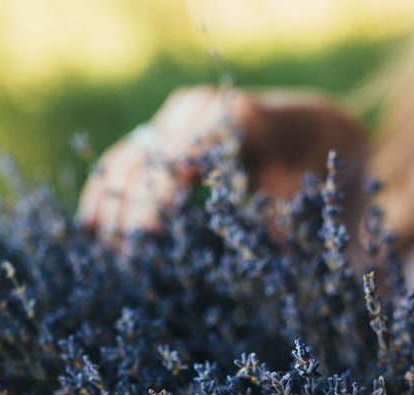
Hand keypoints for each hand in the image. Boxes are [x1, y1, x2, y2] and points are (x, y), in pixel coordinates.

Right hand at [77, 85, 369, 236]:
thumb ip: (286, 227)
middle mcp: (202, 110)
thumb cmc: (322, 179)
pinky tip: (91, 233)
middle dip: (130, 212)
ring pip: (126, 159)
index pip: (182, 156)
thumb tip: (244, 259)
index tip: (145, 242)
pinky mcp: (163, 134)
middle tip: (123, 264)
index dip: (158, 198)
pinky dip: (105, 196)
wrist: (320, 141)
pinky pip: (121, 162)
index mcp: (240, 118)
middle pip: (147, 158)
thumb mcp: (319, 205)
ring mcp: (177, 119)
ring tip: (104, 258)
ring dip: (110, 208)